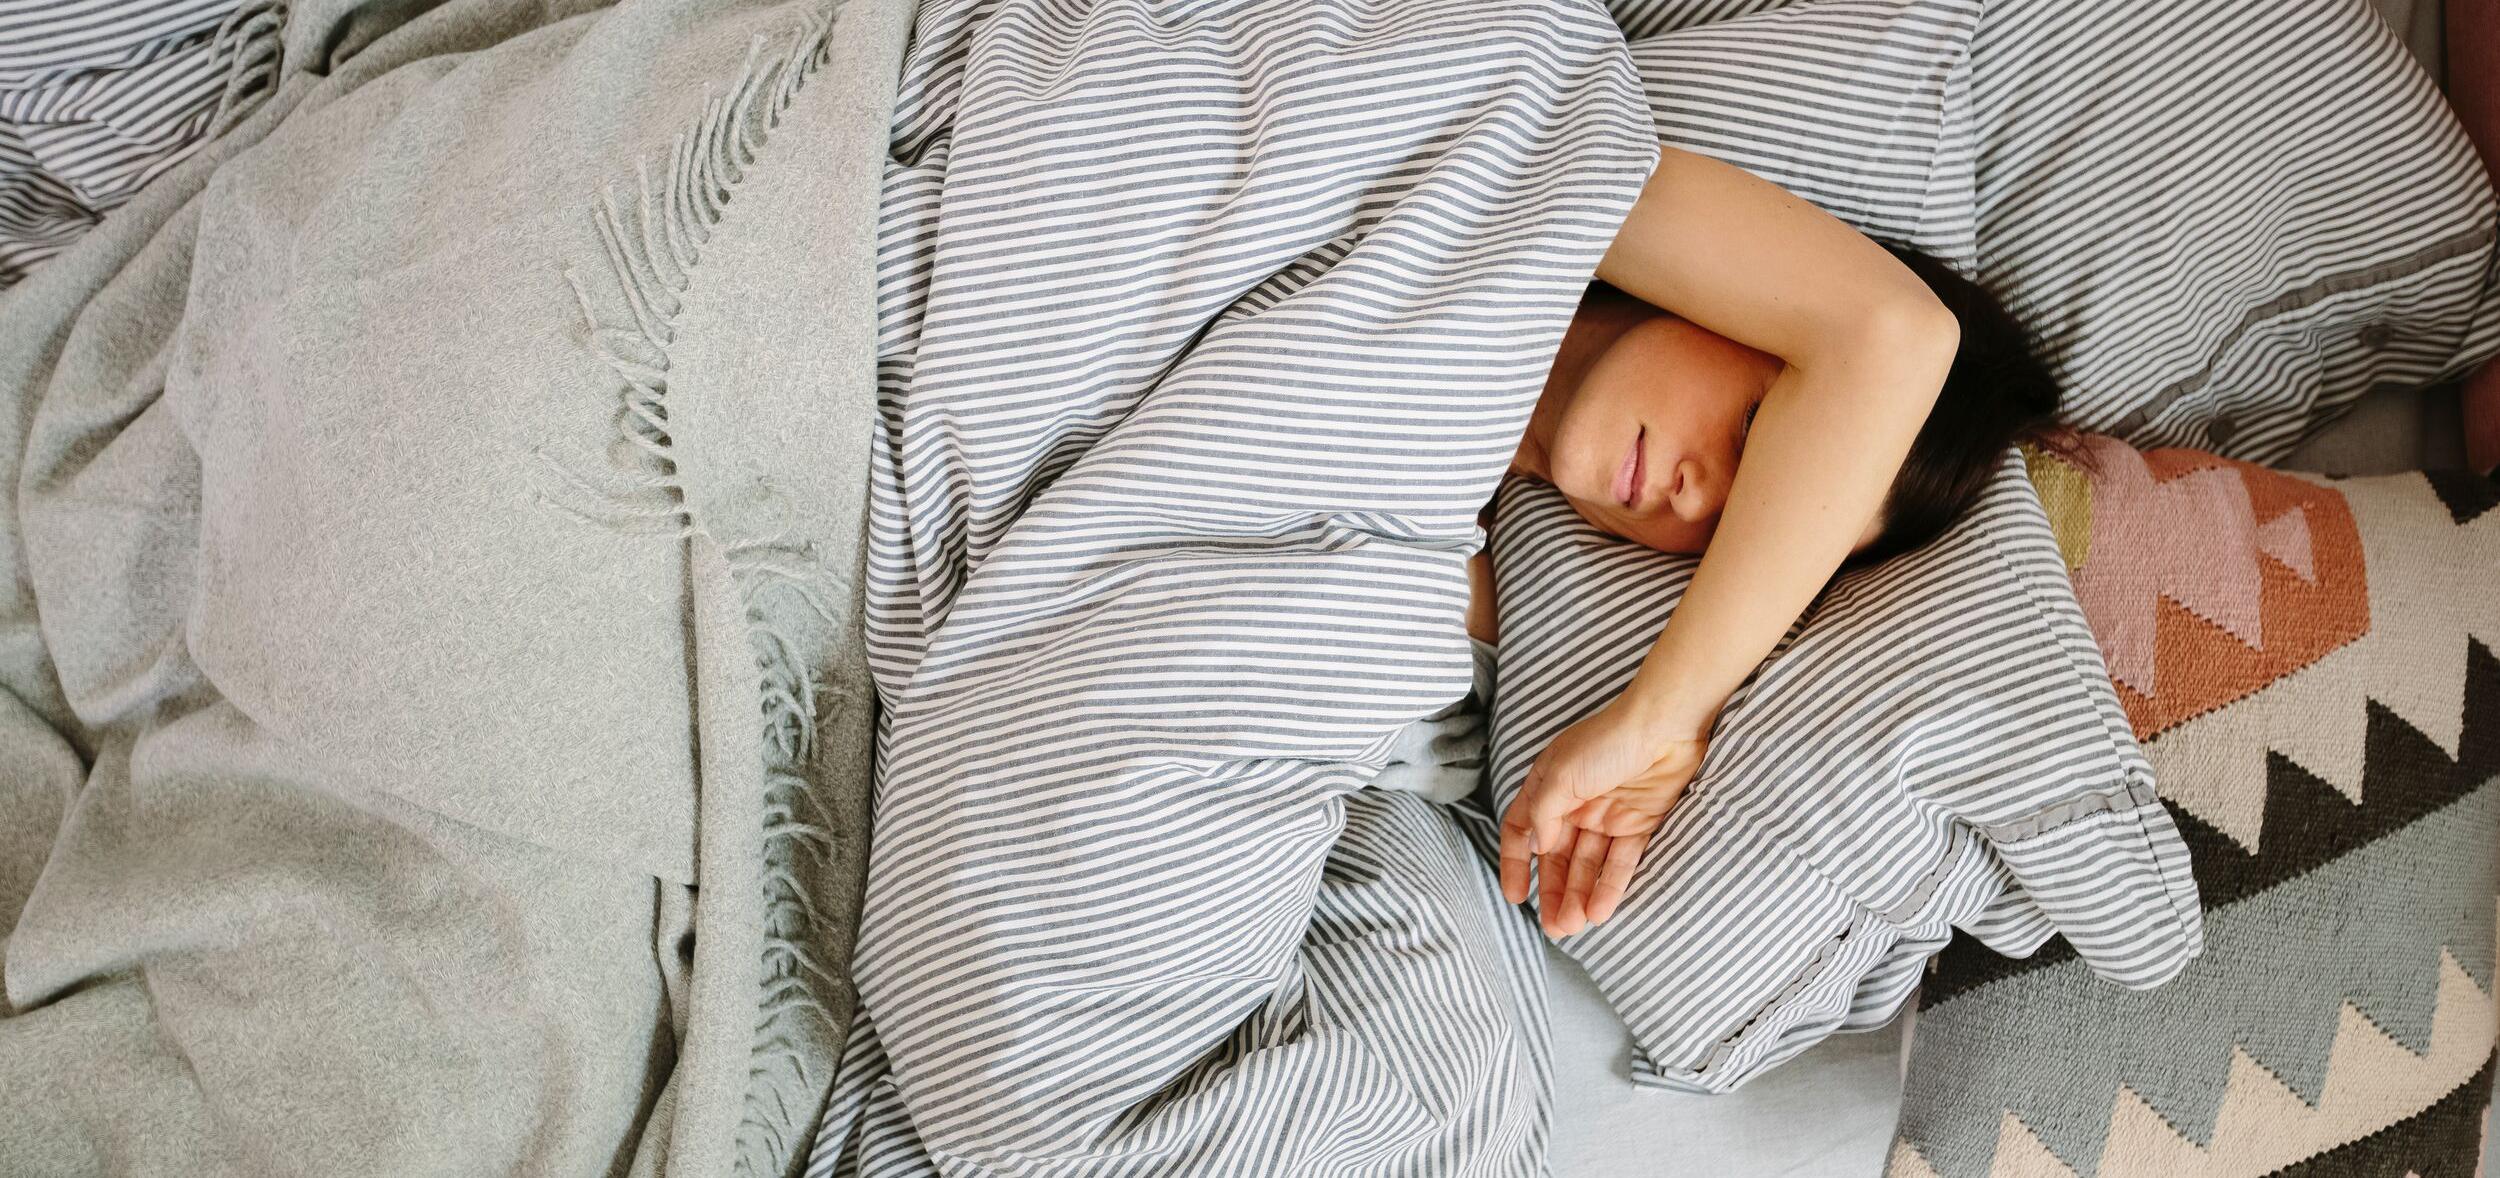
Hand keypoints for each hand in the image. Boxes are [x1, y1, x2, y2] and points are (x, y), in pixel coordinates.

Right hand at [1497, 696, 1708, 936]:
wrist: (1665, 725)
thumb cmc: (1607, 740)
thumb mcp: (1561, 774)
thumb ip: (1543, 813)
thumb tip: (1536, 846)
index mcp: (1548, 788)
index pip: (1522, 832)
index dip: (1516, 864)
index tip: (1514, 896)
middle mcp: (1574, 804)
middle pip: (1557, 858)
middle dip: (1553, 892)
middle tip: (1554, 927)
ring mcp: (1607, 816)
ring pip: (1587, 865)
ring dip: (1578, 895)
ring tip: (1574, 926)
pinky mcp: (1639, 823)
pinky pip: (1620, 862)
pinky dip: (1610, 886)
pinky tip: (1600, 911)